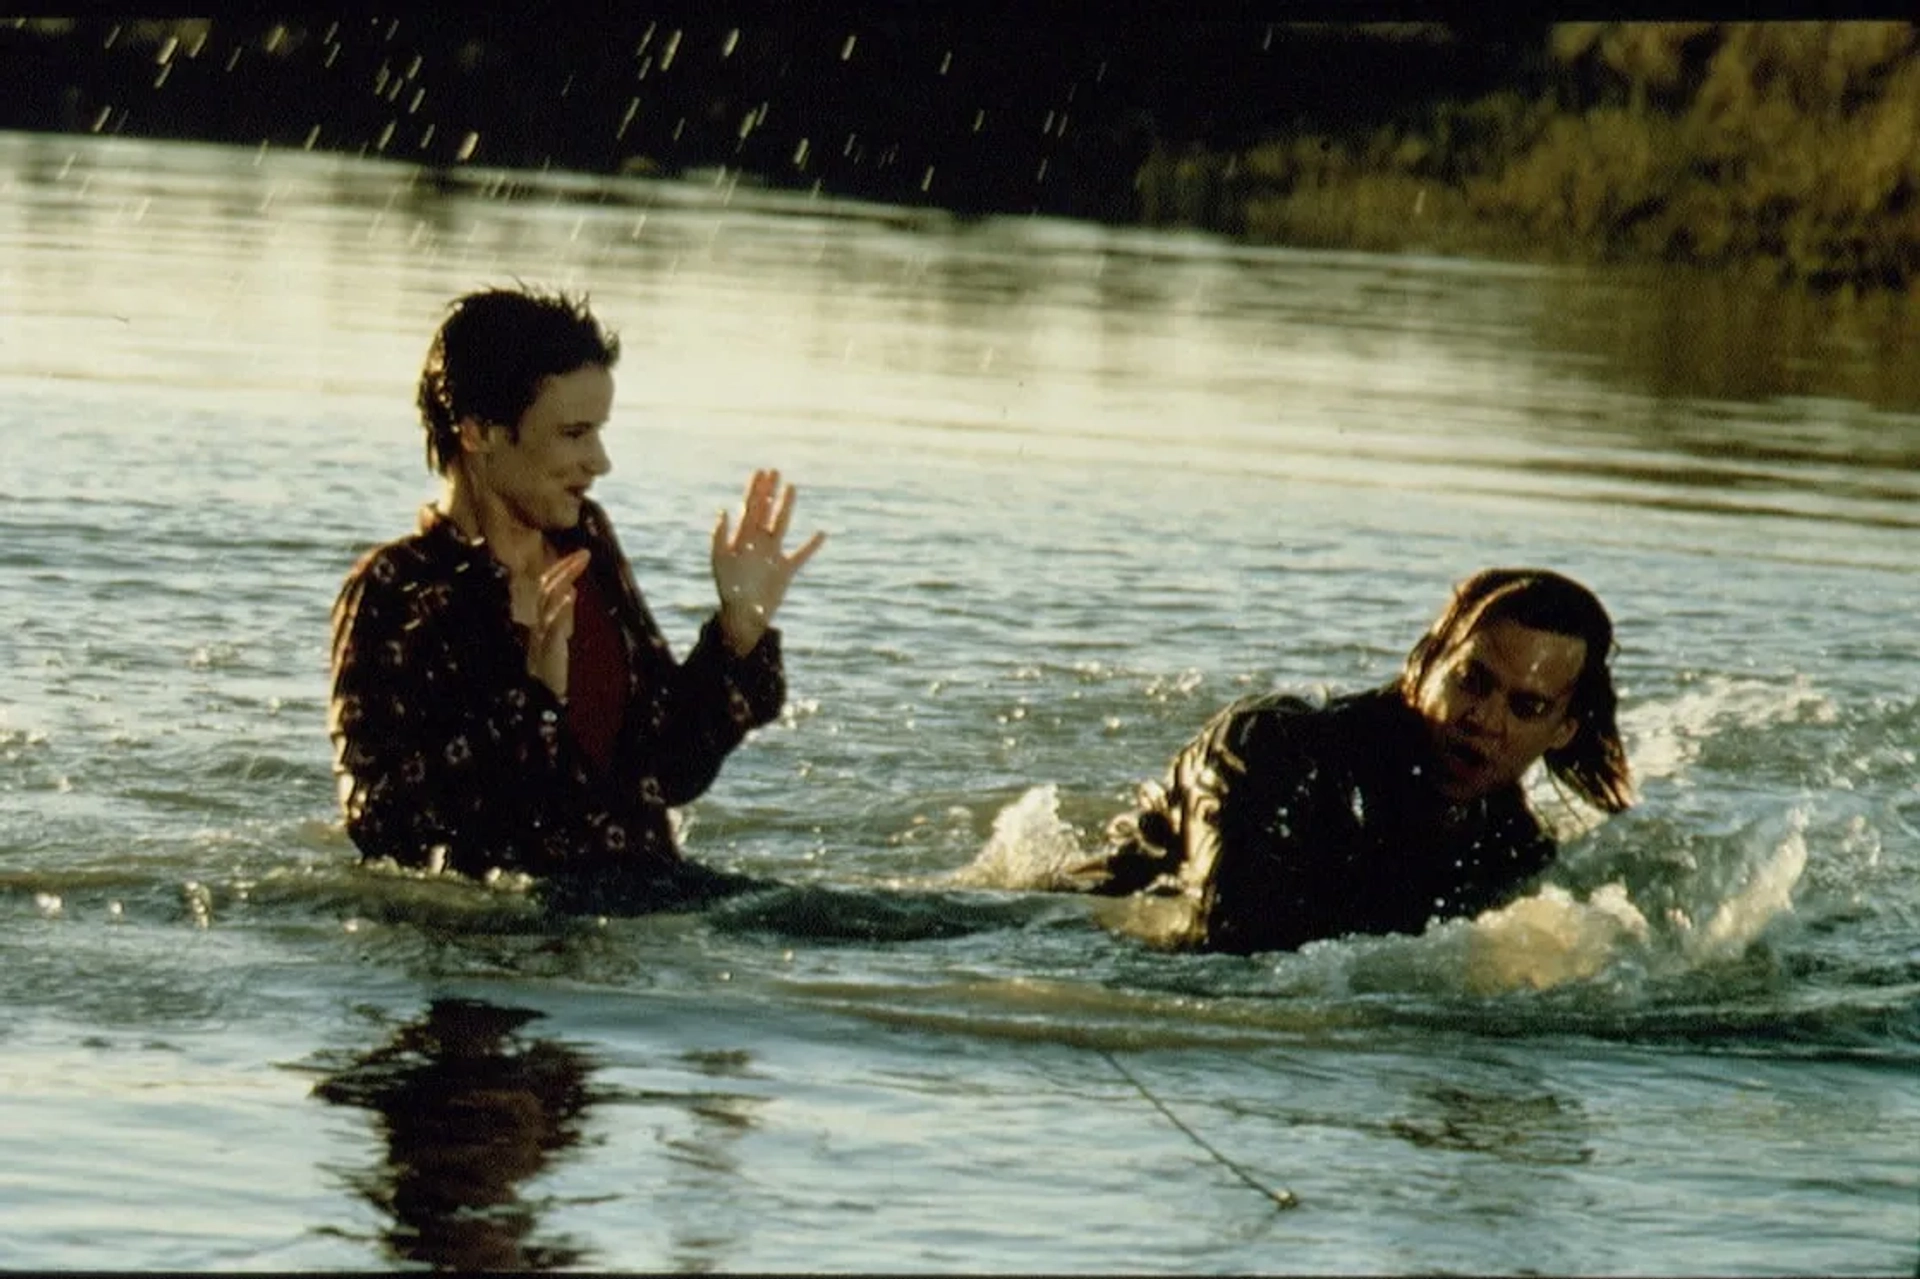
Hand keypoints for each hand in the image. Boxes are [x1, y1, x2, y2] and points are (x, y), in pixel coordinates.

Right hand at [525, 549, 590, 699]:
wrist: (541, 709)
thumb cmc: (550, 678)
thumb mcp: (557, 644)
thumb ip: (560, 620)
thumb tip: (570, 592)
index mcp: (539, 624)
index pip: (545, 589)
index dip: (560, 570)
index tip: (579, 556)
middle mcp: (536, 628)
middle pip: (544, 589)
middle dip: (564, 568)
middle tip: (585, 553)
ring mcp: (539, 640)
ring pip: (545, 603)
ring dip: (563, 580)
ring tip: (579, 564)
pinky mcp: (546, 655)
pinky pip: (549, 629)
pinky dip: (559, 610)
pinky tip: (571, 596)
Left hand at [712, 468, 825, 655]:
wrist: (742, 615)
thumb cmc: (728, 590)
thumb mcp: (719, 561)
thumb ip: (720, 536)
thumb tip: (724, 511)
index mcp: (741, 538)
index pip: (748, 508)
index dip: (754, 490)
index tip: (760, 472)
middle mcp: (757, 542)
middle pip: (764, 511)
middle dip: (768, 492)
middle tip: (774, 471)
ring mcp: (772, 554)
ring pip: (781, 525)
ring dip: (786, 507)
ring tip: (792, 488)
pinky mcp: (785, 570)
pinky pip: (801, 555)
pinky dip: (811, 545)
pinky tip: (822, 533)